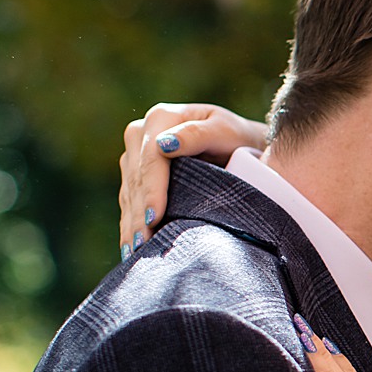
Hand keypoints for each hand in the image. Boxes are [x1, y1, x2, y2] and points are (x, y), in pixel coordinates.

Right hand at [118, 102, 269, 254]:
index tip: (155, 217)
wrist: (241, 146)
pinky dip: (131, 225)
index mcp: (162, 118)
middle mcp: (141, 134)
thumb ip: (198, 135)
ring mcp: (135, 155)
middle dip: (139, 214)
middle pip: (137, 179)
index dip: (152, 189)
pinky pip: (129, 202)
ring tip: (136, 253)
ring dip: (131, 224)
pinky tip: (131, 248)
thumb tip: (166, 144)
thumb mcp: (227, 131)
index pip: (151, 158)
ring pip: (129, 194)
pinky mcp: (135, 175)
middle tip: (143, 245)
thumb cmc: (239, 138)